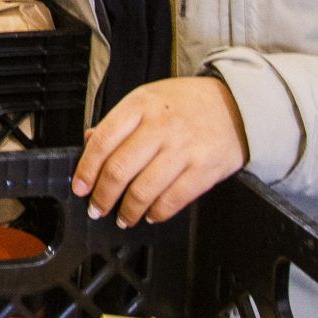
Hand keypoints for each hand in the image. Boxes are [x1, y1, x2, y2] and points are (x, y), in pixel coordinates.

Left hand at [72, 76, 247, 227]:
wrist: (237, 105)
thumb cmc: (187, 103)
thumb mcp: (148, 99)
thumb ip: (119, 121)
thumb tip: (90, 141)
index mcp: (141, 105)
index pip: (103, 141)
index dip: (86, 169)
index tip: (80, 186)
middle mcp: (160, 127)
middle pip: (120, 169)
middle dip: (103, 196)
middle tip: (97, 207)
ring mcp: (183, 149)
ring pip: (144, 190)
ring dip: (127, 211)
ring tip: (122, 218)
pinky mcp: (203, 170)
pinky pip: (172, 200)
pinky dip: (156, 213)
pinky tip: (149, 215)